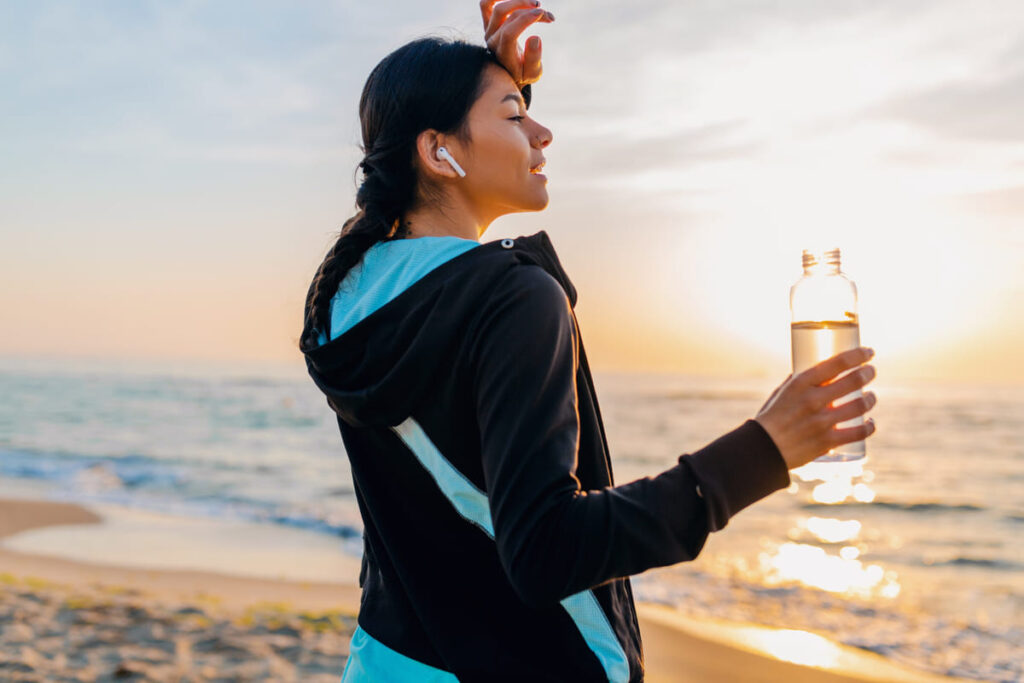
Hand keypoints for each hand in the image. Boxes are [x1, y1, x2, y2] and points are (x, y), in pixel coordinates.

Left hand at [481, 0, 554, 86]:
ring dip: (517, 0)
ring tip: (535, 4)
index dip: (525, 20)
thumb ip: (533, 59)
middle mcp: (492, 41)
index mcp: (503, 54)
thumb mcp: (532, 73)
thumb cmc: (523, 73)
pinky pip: (486, 4)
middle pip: (507, 16)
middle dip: (529, 10)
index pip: (509, 33)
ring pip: (496, 6)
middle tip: (547, 15)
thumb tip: (534, 37)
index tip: (543, 14)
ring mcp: (488, 30)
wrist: (509, 73)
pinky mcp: (488, 23)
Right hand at [755, 347, 877, 469]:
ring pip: (860, 405)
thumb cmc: (770, 418)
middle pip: (853, 381)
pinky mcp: (827, 441)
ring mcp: (821, 422)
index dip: (858, 355)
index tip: (868, 352)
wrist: (762, 449)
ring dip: (871, 398)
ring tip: (871, 396)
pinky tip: (870, 422)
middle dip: (868, 373)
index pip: (837, 363)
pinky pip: (859, 432)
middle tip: (871, 372)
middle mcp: (813, 400)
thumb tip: (817, 372)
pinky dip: (869, 426)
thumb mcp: (781, 393)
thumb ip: (799, 382)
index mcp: (801, 384)